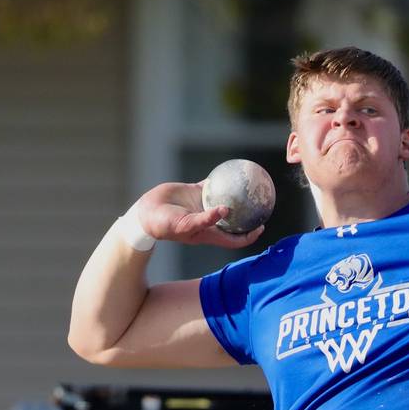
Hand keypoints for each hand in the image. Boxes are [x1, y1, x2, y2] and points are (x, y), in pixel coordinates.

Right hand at [136, 182, 263, 248]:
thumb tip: (227, 211)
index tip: (261, 227)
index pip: (235, 238)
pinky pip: (214, 185)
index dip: (249, 235)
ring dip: (237, 195)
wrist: (146, 212)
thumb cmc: (165, 225)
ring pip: (226, 200)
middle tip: (262, 204)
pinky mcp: (196, 192)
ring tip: (251, 184)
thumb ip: (206, 219)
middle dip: (249, 215)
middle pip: (235, 220)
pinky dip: (222, 179)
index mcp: (210, 233)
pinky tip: (232, 170)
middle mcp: (210, 220)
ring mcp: (203, 206)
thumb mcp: (186, 225)